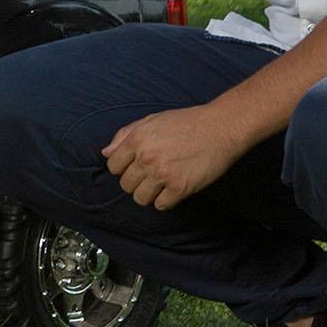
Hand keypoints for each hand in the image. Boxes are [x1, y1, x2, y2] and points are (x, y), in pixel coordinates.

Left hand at [100, 104, 253, 209]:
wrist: (220, 128)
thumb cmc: (186, 122)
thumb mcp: (151, 120)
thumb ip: (125, 135)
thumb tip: (106, 152)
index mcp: (137, 140)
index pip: (113, 166)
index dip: (123, 168)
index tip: (135, 167)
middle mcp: (146, 158)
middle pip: (126, 185)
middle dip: (136, 182)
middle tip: (151, 176)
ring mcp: (163, 174)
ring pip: (140, 198)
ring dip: (149, 194)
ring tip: (161, 185)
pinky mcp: (180, 187)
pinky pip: (161, 205)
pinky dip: (166, 200)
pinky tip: (173, 190)